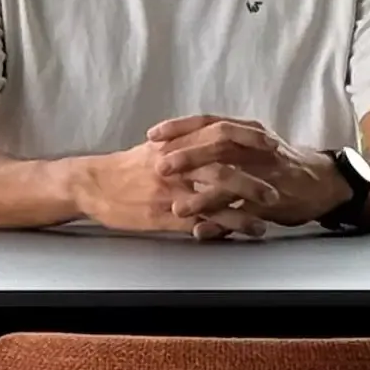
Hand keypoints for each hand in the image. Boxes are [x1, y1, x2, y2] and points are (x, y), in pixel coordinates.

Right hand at [74, 139, 274, 239]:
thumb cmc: (126, 167)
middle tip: (277, 188)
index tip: (272, 143)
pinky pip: (198, 222)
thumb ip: (185, 142)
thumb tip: (213, 139)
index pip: (219, 133)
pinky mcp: (163, 215)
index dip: (248, 138)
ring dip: (243, 209)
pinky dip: (221, 229)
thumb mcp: (156, 147)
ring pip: (214, 197)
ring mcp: (170, 190)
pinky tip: (238, 236)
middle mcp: (175, 164)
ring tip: (266, 220)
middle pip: (222, 166)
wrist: (93, 184)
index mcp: (176, 143)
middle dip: (254, 178)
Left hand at [147, 115, 351, 230]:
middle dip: (188, 156)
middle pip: (219, 145)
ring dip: (202, 196)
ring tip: (178, 208)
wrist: (322, 182)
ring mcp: (267, 173)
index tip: (153, 134)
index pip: (209, 122)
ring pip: (231, 180)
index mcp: (246, 132)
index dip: (180, 127)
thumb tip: (180, 147)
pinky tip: (202, 231)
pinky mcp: (275, 199)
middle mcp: (256, 147)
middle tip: (161, 167)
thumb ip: (221, 146)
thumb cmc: (278, 165)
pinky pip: (245, 211)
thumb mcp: (251, 147)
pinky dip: (222, 222)